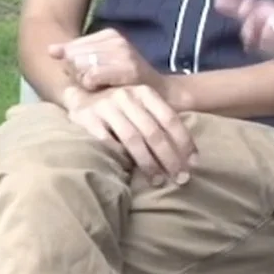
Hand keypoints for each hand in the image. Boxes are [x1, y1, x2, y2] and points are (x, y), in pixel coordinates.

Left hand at [50, 28, 157, 92]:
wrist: (163, 95)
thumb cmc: (128, 83)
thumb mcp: (102, 64)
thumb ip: (76, 55)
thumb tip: (50, 50)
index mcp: (110, 34)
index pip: (72, 47)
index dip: (73, 65)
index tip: (89, 76)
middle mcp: (117, 39)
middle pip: (74, 56)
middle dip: (78, 74)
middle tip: (95, 85)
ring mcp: (123, 52)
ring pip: (81, 66)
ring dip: (85, 82)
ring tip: (101, 88)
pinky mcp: (128, 68)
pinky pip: (92, 76)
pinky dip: (92, 86)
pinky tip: (103, 91)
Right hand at [62, 81, 195, 186]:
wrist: (79, 95)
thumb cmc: (117, 106)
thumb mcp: (139, 105)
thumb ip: (157, 122)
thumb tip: (185, 154)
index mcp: (144, 93)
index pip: (170, 119)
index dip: (184, 142)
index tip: (193, 164)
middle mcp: (126, 96)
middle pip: (154, 132)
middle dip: (170, 158)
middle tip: (180, 178)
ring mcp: (106, 106)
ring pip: (133, 139)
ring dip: (148, 163)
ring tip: (158, 181)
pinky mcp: (87, 119)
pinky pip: (108, 143)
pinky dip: (120, 157)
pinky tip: (129, 172)